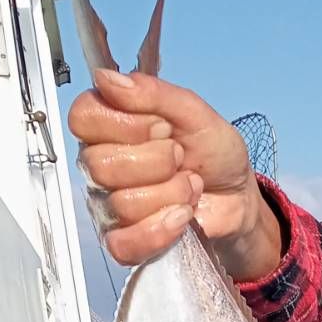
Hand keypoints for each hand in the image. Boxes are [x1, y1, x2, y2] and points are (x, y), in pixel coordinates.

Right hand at [69, 70, 279, 276]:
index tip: (162, 127)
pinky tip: (183, 217)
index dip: (126, 124)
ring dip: (171, 194)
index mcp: (109, 125)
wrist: (238, 196)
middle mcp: (100, 165)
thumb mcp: (195, 112)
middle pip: (100, 165)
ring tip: (189, 185)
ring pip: (121, 204)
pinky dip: (161, 230)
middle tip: (181, 158)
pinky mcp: (124, 240)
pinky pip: (124, 243)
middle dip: (158, 162)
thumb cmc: (213, 153)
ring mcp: (108, 205)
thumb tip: (106, 78)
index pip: (83, 118)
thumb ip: (153, 93)